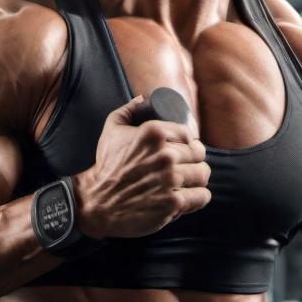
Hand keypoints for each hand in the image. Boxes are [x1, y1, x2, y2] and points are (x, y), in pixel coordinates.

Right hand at [74, 95, 210, 239]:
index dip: (188, 143)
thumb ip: (127, 110)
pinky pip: (202, 196)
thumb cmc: (107, 166)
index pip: (189, 134)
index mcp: (154, 132)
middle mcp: (165, 154)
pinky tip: (189, 197)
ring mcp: (171, 179)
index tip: (184, 151)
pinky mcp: (173, 202)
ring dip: (197, 179)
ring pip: (203, 174)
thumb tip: (143, 99)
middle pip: (199, 154)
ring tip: (188, 182)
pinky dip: (198, 198)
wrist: (98, 202)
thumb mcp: (112, 131)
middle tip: (185, 167)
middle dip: (193, 161)